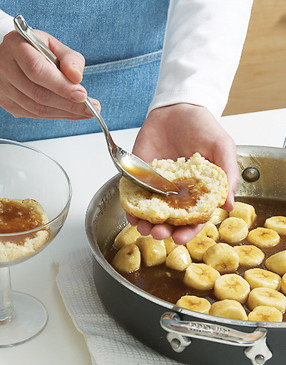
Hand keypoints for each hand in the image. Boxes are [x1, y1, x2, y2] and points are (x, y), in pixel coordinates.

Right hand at [0, 30, 99, 118]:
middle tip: (90, 108)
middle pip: (38, 94)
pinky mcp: (9, 104)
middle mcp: (5, 67)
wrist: (16, 57)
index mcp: (16, 47)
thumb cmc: (37, 50)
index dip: (61, 86)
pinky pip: (36, 115)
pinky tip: (72, 113)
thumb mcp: (55, 46)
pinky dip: (58, 116)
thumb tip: (76, 77)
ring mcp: (4, 89)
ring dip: (66, 113)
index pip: (38, 70)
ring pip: (37, 109)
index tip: (82, 95)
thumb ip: (70, 59)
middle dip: (69, 105)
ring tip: (86, 112)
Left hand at [127, 103, 239, 243]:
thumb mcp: (222, 147)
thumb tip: (229, 205)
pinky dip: (131, 206)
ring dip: (146, 223)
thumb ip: (228, 174)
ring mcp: (157, 185)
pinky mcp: (140, 175)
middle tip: (160, 233)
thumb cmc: (203, 126)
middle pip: (170, 220)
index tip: (181, 238)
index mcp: (198, 191)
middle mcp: (177, 193)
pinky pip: (134, 195)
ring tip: (143, 227)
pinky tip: (131, 214)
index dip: (189, 231)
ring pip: (150, 212)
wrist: (177, 107)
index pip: (194, 218)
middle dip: (164, 230)